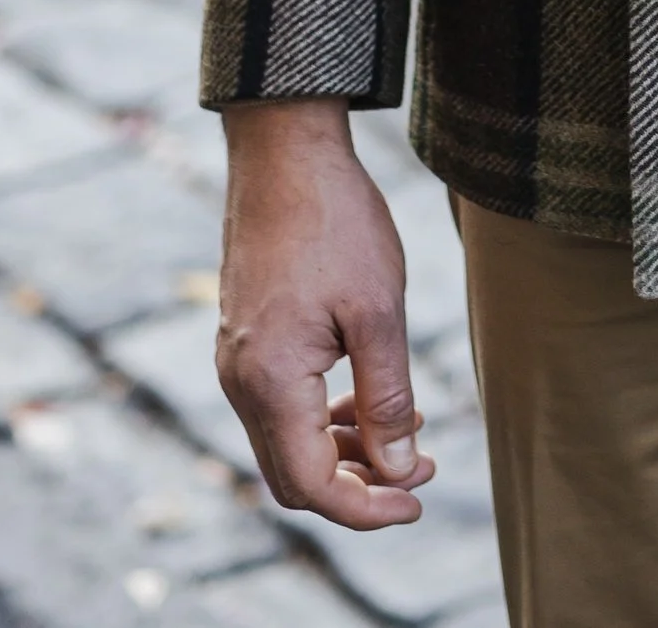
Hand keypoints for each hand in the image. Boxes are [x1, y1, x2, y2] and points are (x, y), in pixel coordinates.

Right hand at [217, 98, 436, 528]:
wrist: (284, 150)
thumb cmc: (335, 220)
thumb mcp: (379, 309)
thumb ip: (387, 397)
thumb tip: (397, 468)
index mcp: (271, 382)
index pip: (312, 485)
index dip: (367, 508)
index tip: (417, 498)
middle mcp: (240, 382)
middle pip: (293, 475)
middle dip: (358, 485)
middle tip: (420, 467)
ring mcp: (237, 360)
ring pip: (286, 442)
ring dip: (344, 450)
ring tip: (406, 429)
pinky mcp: (244, 338)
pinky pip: (280, 405)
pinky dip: (324, 416)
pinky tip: (367, 393)